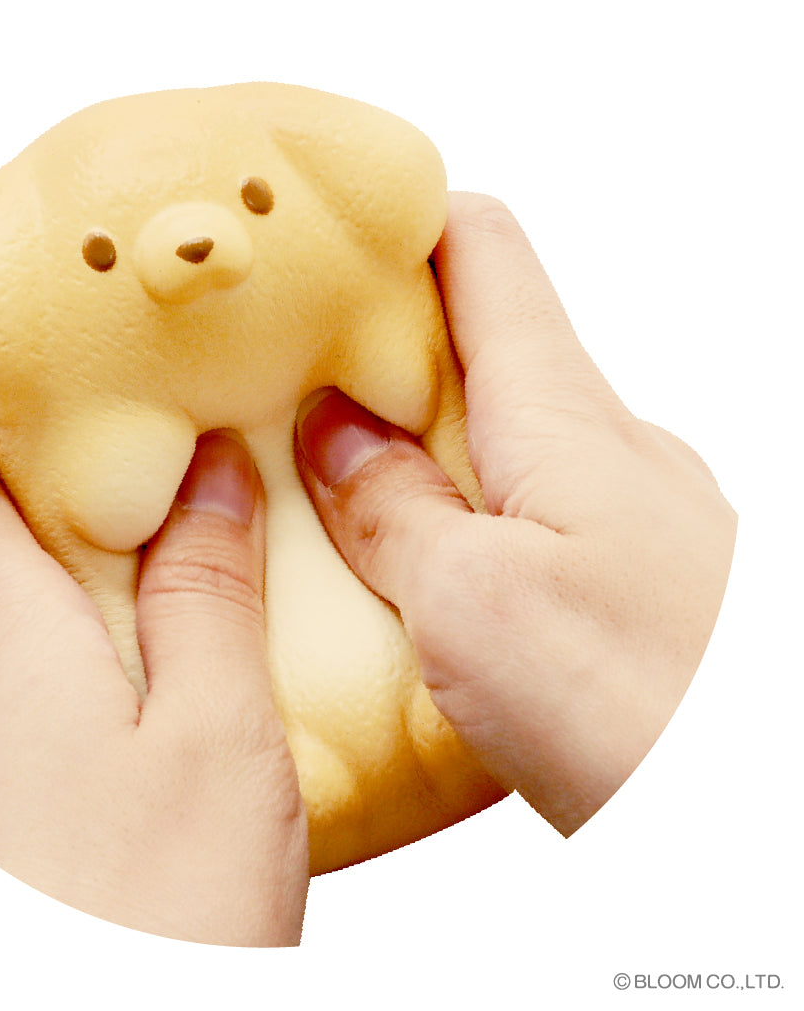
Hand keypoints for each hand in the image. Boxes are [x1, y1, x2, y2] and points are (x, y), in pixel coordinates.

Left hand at [0, 405, 308, 945]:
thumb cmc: (153, 920)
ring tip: (171, 606)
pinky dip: (60, 688)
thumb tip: (210, 474)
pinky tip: (139, 723)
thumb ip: (206, 591)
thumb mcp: (216, 736)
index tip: (51, 377)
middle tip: (159, 492)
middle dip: (58, 514)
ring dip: (67, 608)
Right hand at [294, 192, 736, 835]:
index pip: (482, 251)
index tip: (322, 229)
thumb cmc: (656, 711)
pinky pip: (521, 520)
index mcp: (560, 416)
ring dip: (409, 450)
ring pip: (496, 442)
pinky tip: (407, 588)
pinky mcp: (621, 585)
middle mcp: (599, 449)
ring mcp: (618, 516)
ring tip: (319, 493)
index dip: (403, 218)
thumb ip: (393, 511)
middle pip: (479, 347)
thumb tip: (334, 434)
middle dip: (376, 349)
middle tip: (281, 380)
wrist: (770, 818)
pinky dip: (452, 525)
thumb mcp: (474, 603)